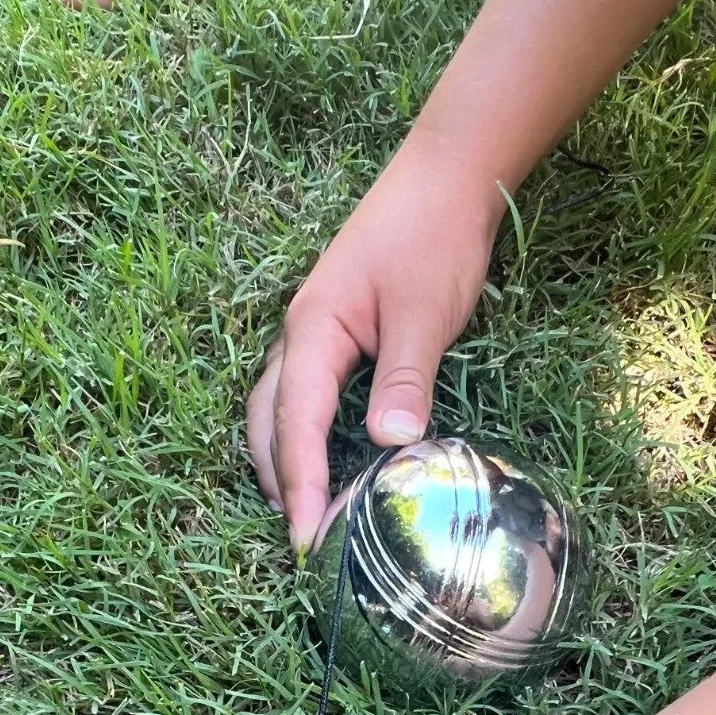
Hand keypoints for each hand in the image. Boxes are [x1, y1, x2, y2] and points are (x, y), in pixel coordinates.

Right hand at [247, 140, 500, 550]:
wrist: (447, 175)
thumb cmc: (434, 236)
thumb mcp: (424, 313)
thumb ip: (404, 379)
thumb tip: (390, 446)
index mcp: (313, 330)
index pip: (295, 425)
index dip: (300, 485)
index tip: (307, 538)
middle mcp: (300, 335)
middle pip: (268, 421)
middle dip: (277, 482)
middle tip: (299, 540)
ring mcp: (313, 332)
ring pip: (277, 409)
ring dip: (281, 460)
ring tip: (297, 509)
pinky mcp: (334, 333)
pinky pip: (301, 396)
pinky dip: (300, 435)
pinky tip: (320, 458)